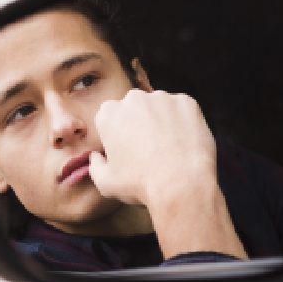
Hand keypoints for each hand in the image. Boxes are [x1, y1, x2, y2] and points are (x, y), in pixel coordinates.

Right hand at [89, 90, 247, 258]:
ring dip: (162, 121)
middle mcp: (134, 99)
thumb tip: (96, 158)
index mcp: (109, 114)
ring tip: (170, 147)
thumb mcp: (106, 183)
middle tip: (150, 148)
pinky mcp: (187, 102)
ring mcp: (162, 98)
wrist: (182, 183)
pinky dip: (184, 121)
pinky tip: (184, 142)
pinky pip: (182, 109)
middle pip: (134, 108)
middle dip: (139, 123)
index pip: (110, 117)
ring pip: (159, 107)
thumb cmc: (141, 184)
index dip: (118, 133)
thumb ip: (95, 166)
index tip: (127, 148)